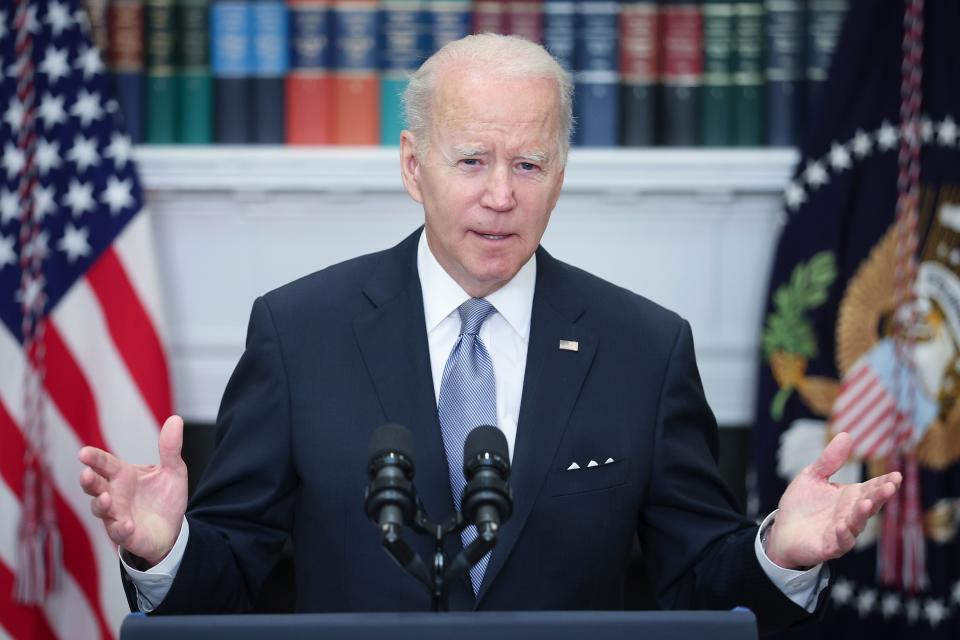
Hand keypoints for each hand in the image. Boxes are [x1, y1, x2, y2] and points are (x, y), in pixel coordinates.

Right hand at [78, 415, 188, 566]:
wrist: (173, 528)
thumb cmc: (164, 497)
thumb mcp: (173, 470)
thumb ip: (170, 448)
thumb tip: (176, 419)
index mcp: (123, 475)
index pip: (105, 464)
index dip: (94, 458)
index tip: (83, 453)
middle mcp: (114, 495)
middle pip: (94, 486)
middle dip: (88, 481)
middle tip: (86, 474)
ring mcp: (116, 515)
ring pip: (100, 510)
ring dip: (101, 505)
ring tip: (106, 498)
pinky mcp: (125, 535)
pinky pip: (118, 533)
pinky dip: (121, 529)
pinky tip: (128, 525)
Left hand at [765, 431, 901, 569]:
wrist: (782, 531)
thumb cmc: (801, 504)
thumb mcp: (813, 476)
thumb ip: (829, 460)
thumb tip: (846, 435)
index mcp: (850, 496)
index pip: (871, 488)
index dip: (884, 483)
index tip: (896, 476)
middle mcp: (850, 514)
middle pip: (870, 504)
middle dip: (880, 496)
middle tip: (889, 486)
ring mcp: (842, 531)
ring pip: (857, 523)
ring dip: (863, 514)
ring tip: (868, 502)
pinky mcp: (830, 546)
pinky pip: (840, 541)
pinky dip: (843, 534)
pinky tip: (842, 525)